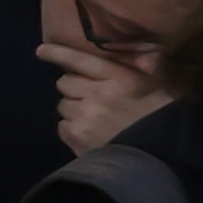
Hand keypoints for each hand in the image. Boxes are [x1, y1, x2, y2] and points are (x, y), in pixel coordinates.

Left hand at [42, 34, 166, 158]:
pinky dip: (72, 127)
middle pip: (65, 82)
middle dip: (74, 87)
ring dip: (74, 108)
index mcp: (118, 77)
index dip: (57, 53)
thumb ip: (142, 64)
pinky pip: (62, 126)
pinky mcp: (77, 138)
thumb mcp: (156, 83)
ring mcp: (84, 117)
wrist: (159, 153)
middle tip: (90, 95)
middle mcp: (97, 94)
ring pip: (63, 105)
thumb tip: (131, 50)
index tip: (42, 51)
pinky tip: (89, 132)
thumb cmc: (160, 114)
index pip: (79, 59)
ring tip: (92, 117)